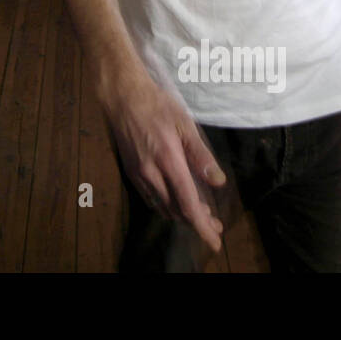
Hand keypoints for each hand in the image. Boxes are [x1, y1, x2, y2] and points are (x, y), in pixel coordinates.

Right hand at [100, 64, 226, 252]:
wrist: (122, 96)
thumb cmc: (157, 105)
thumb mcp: (184, 125)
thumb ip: (201, 155)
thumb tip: (218, 181)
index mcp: (169, 162)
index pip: (189, 205)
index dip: (203, 226)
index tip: (215, 243)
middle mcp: (152, 174)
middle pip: (177, 210)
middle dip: (197, 222)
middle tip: (215, 224)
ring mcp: (139, 174)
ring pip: (163, 207)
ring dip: (182, 215)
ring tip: (200, 214)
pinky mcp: (131, 171)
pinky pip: (150, 198)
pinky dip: (166, 205)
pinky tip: (175, 200)